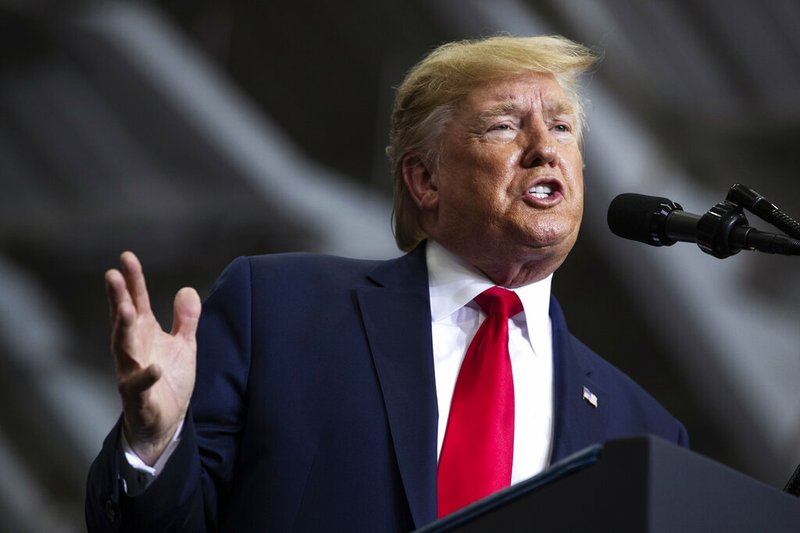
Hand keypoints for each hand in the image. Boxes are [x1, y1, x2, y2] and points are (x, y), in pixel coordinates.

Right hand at [106, 251, 200, 464]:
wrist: (164, 422)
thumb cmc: (168, 381)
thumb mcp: (182, 345)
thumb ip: (185, 319)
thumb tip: (188, 290)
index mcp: (143, 334)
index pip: (136, 302)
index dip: (132, 280)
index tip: (126, 257)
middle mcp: (132, 349)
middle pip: (123, 320)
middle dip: (118, 298)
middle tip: (112, 275)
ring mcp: (131, 372)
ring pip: (123, 348)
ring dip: (123, 329)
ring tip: (127, 309)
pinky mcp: (139, 397)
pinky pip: (140, 386)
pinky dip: (146, 377)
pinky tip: (155, 368)